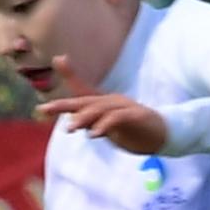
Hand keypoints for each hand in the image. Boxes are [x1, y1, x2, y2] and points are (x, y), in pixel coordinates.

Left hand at [34, 55, 169, 154]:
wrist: (164, 134)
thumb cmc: (134, 131)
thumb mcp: (109, 128)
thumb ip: (92, 123)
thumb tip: (72, 124)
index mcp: (104, 103)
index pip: (82, 94)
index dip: (67, 81)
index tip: (51, 75)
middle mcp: (112, 101)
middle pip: (84, 101)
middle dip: (63, 105)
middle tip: (44, 109)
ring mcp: (125, 107)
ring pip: (100, 109)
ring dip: (83, 118)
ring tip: (70, 128)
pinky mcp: (137, 116)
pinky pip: (118, 119)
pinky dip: (105, 125)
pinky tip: (94, 134)